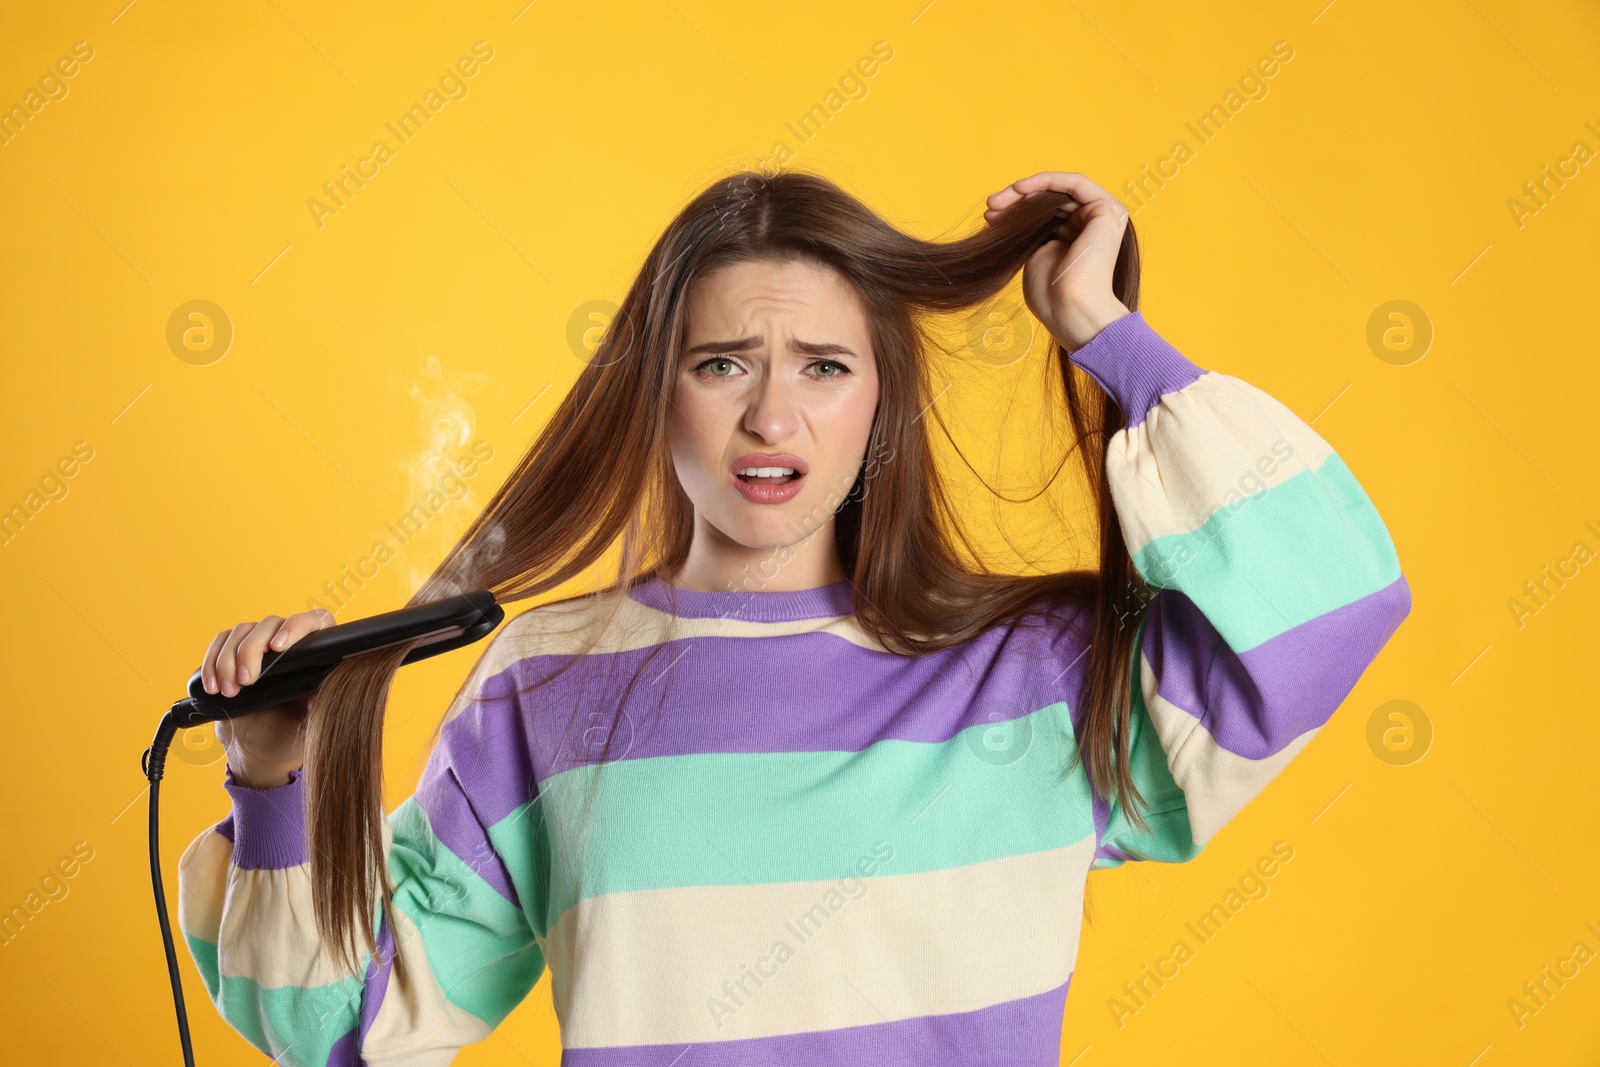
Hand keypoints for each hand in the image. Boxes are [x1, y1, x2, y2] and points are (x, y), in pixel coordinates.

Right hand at [200, 608, 334, 787]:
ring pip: (242, 631)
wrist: (261, 747)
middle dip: (251, 651)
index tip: (277, 648)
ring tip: (229, 692)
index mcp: (317, 654)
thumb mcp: (308, 723)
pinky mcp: (234, 650)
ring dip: (228, 661)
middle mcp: (290, 641)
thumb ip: (315, 706)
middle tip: (245, 682)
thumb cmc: (290, 732)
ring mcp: (260, 642)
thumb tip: (317, 693)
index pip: (316, 621)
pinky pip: (220, 642)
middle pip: (270, 624)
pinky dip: (211, 663)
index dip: (297, 627)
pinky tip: (212, 687)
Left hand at [983, 171, 1131, 351]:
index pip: (1046, 212)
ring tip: (999, 202)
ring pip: (1060, 189)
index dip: (1017, 210)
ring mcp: (1103, 217)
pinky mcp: (1108, 210)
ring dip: (1026, 191)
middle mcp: (1093, 226)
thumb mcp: (1035, 255)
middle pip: (1052, 199)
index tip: (990, 218)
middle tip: (991, 207)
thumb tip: (1015, 214)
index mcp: (1078, 238)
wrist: (1070, 308)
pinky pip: (1075, 183)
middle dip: (1017, 200)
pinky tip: (1020, 188)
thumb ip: (1034, 233)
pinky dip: (1046, 181)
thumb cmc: (1051, 294)